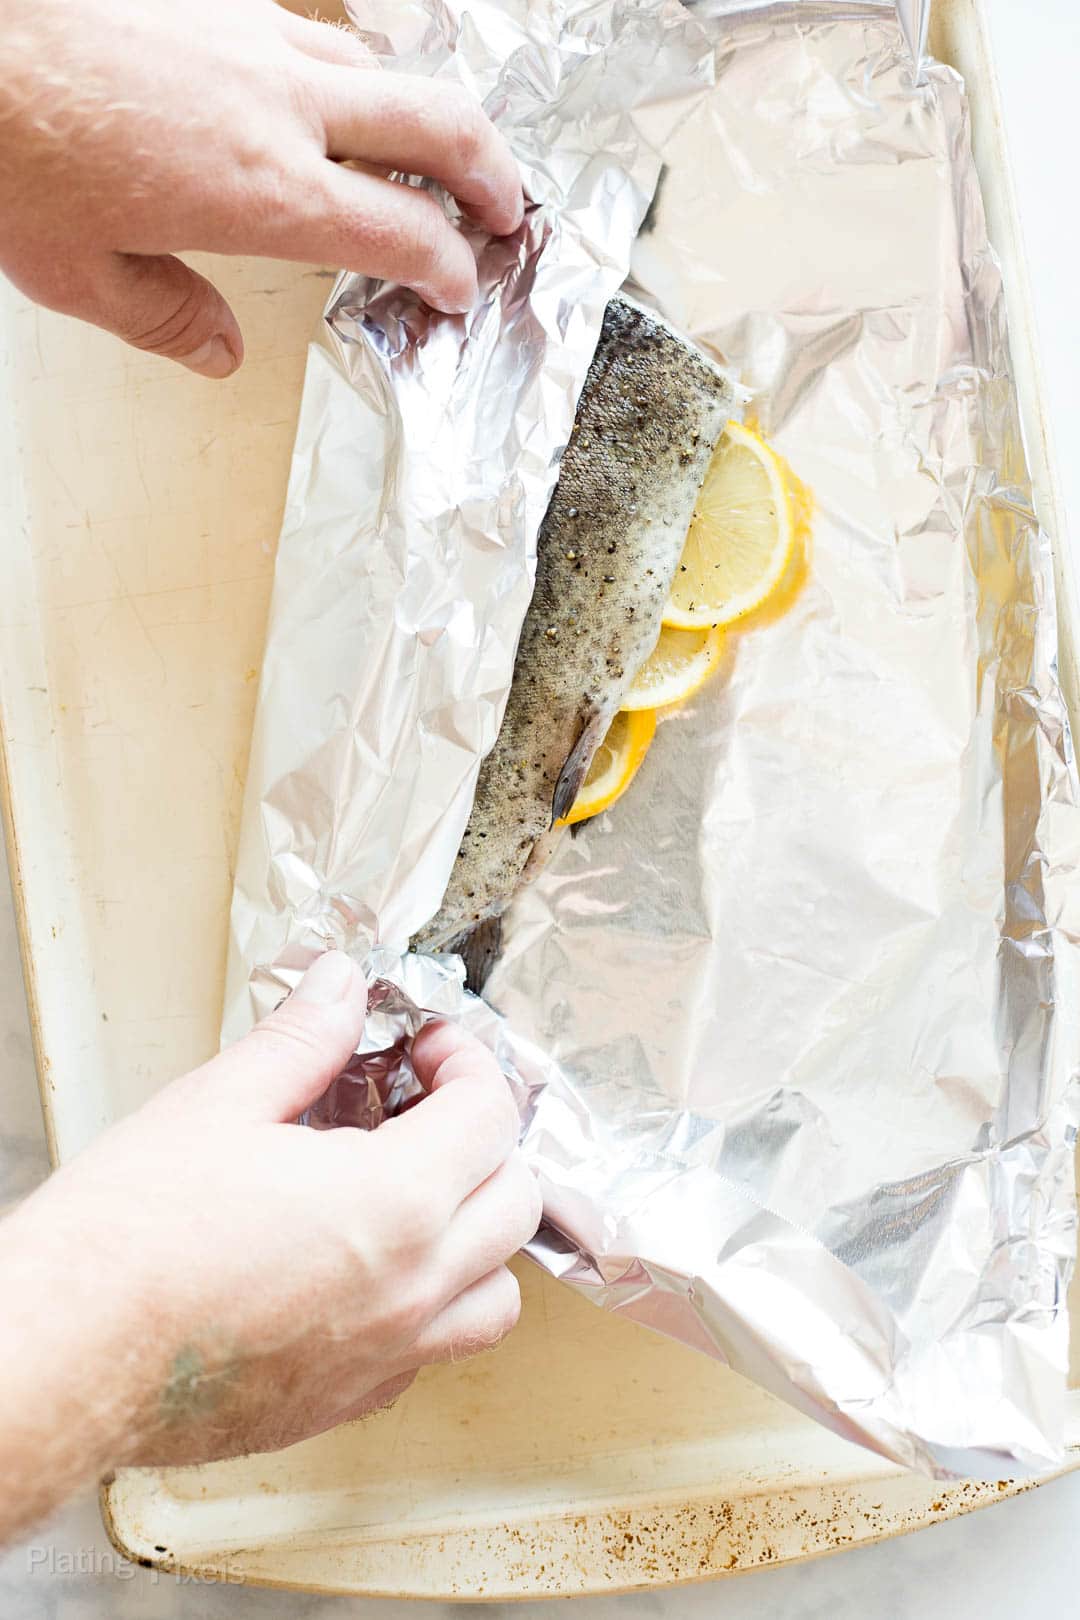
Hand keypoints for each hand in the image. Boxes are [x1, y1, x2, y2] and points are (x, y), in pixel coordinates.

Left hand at [0, 0, 522, 375]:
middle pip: (438, 124)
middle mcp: (278, 106)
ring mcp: (252, 34)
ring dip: (427, 115)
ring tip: (435, 152)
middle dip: (491, 171)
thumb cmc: (10, 141)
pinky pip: (313, 30)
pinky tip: (331, 96)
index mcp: (263, 192)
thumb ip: (166, 318)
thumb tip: (218, 352)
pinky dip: (348, 72)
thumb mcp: (76, 271)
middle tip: (506, 208)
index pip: (404, 229)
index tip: (460, 286)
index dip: (450, 264)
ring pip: (383, 67)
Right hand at [0, 951, 540, 1538]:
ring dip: (480, 1236)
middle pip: (518, 1201)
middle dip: (487, 1138)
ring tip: (423, 1195)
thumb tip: (340, 990)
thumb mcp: (219, 1103)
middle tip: (430, 1106)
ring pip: (497, 1295)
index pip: (492, 1115)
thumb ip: (304, 1040)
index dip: (468, 1061)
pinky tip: (372, 1271)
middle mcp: (411, 1290)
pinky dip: (433, 1307)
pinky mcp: (345, 1403)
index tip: (433, 1046)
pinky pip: (433, 1353)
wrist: (63, 1356)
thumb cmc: (127, 1243)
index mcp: (395, 1203)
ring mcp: (385, 1357)